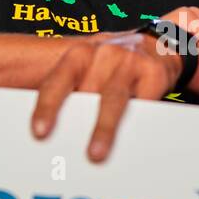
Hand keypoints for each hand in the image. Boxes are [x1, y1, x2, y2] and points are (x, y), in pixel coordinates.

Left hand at [31, 30, 181, 162]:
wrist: (158, 44)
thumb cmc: (115, 66)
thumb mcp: (90, 70)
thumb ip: (73, 93)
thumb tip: (51, 133)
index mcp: (80, 55)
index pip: (58, 81)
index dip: (47, 107)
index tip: (40, 131)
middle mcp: (104, 54)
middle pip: (87, 93)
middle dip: (77, 123)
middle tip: (66, 153)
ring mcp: (130, 61)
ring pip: (113, 99)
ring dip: (103, 128)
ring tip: (96, 153)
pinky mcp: (154, 72)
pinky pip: (144, 102)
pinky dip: (136, 122)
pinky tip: (131, 139)